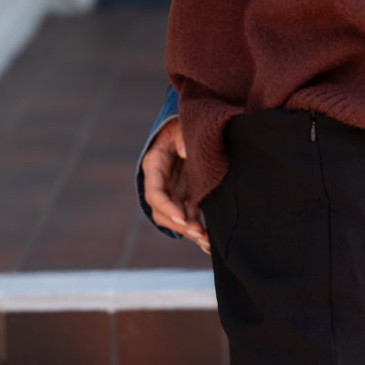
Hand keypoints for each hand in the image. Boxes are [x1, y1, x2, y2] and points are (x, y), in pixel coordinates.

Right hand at [141, 118, 210, 254]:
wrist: (187, 125)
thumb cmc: (181, 123)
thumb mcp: (180, 124)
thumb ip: (181, 136)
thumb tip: (186, 151)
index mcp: (155, 165)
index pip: (155, 193)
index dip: (166, 207)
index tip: (181, 218)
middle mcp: (162, 182)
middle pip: (163, 212)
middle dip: (179, 224)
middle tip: (197, 233)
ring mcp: (174, 190)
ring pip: (177, 218)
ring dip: (190, 230)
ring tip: (207, 241)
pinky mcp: (187, 195)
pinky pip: (190, 215)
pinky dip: (198, 228)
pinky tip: (209, 242)